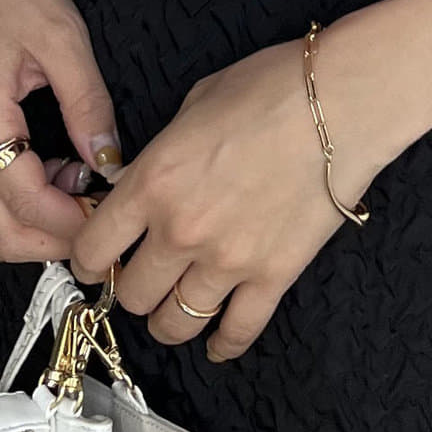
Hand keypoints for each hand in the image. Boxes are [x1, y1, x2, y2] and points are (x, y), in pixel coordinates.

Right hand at [0, 0, 122, 262]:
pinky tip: (58, 175)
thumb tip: (110, 163)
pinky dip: (18, 205)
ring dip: (35, 226)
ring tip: (84, 197)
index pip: (23, 201)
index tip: (111, 222)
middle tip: (102, 226)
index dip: (69, 223)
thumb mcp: (65, 40)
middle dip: (53, 241)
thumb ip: (88, 106)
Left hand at [68, 29, 382, 362]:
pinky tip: (217, 343)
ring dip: (169, 319)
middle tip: (144, 275)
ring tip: (176, 307)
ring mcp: (227, 260)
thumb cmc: (273, 87)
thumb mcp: (195, 102)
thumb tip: (148, 177)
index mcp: (153, 181)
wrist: (342, 102)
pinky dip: (223, 344)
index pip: (93, 248)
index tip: (98, 259)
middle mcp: (181, 229)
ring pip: (174, 324)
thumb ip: (163, 152)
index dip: (89, 259)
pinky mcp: (272, 277)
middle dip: (132, 287)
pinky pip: (237, 332)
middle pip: (131, 295)